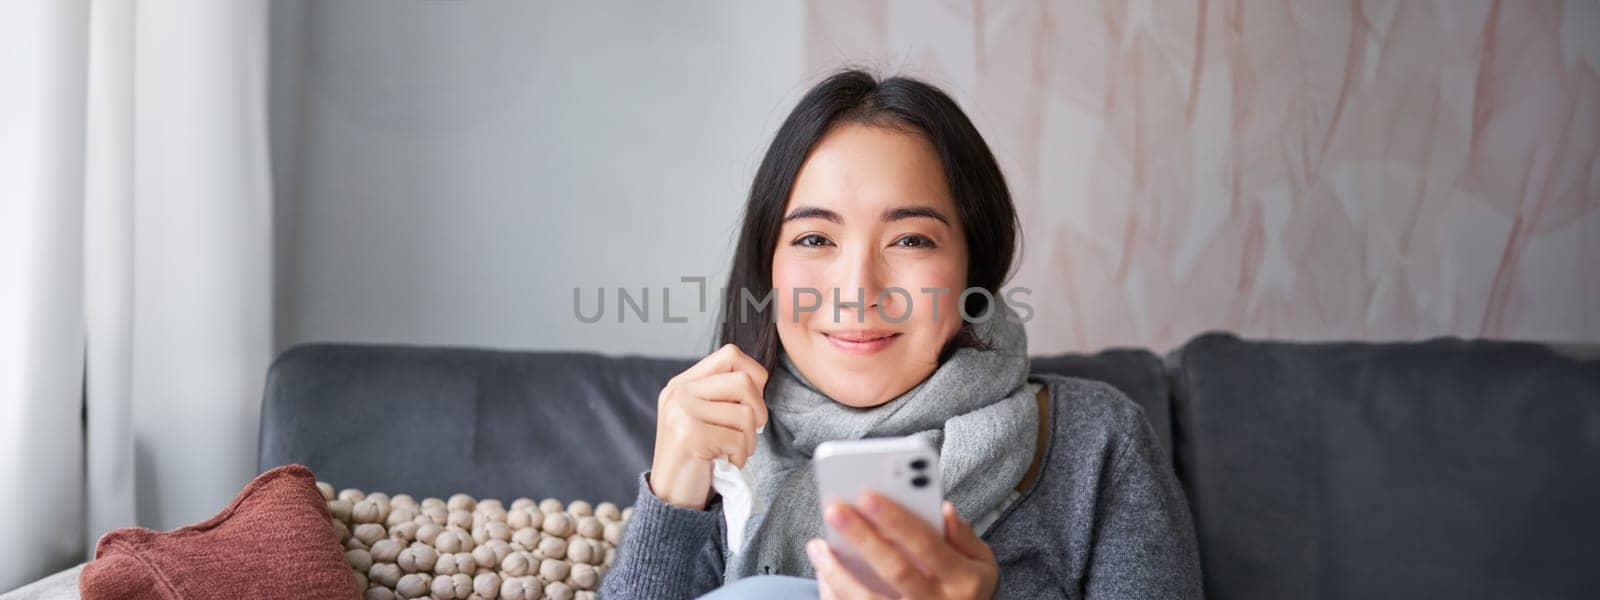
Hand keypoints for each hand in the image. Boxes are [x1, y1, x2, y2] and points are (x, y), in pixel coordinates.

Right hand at [648, 343, 768, 508]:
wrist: (671, 497)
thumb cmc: (697, 456)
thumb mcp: (703, 416)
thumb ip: (722, 393)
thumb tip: (759, 378)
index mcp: (683, 383)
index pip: (730, 354)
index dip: (754, 375)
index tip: (751, 403)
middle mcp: (679, 392)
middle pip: (743, 381)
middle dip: (759, 410)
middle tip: (751, 431)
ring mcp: (681, 412)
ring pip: (745, 414)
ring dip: (749, 440)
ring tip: (735, 452)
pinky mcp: (688, 436)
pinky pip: (736, 439)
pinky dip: (740, 456)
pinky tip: (727, 464)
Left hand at [806, 494, 997, 598]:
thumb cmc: (967, 588)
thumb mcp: (982, 563)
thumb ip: (964, 536)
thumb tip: (943, 508)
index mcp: (962, 580)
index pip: (927, 545)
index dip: (896, 520)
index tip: (867, 495)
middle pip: (895, 570)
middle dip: (862, 538)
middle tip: (834, 509)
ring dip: (838, 572)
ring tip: (816, 546)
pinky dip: (834, 595)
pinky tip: (822, 573)